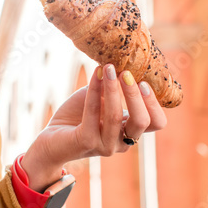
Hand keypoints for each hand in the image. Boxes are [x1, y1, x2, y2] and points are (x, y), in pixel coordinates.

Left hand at [20, 64, 166, 190]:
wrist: (50, 140)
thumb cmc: (77, 116)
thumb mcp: (100, 98)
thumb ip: (113, 87)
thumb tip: (121, 62)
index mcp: (130, 131)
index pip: (157, 122)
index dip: (154, 103)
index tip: (143, 80)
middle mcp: (122, 142)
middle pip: (143, 122)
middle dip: (136, 95)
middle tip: (126, 73)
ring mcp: (106, 145)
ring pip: (117, 117)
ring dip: (113, 89)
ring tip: (108, 68)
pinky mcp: (86, 142)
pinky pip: (93, 113)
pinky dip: (94, 91)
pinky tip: (95, 75)